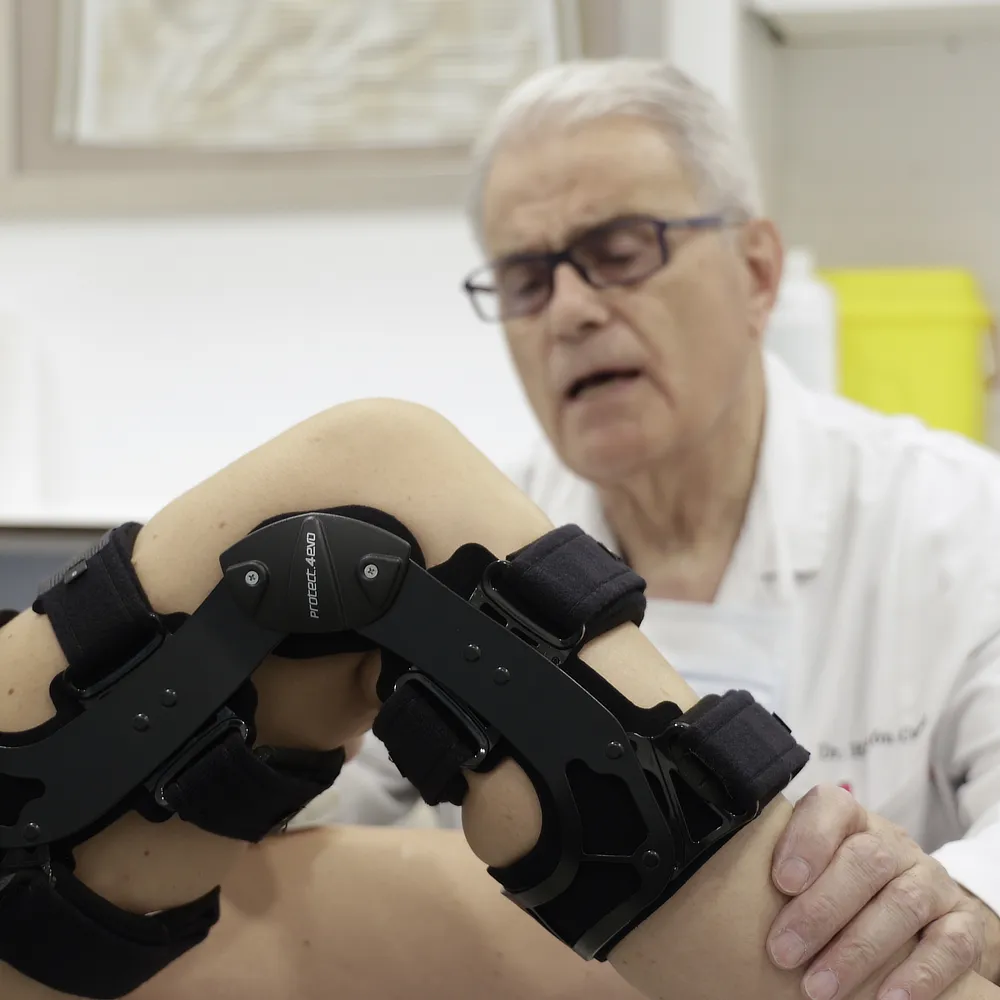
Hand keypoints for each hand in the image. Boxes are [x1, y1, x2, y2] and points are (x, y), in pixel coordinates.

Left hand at [766, 785, 999, 999]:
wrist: (920, 906)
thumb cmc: (841, 886)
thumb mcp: (812, 870)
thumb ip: (781, 876)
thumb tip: (718, 913)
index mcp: (851, 820)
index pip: (831, 808)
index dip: (806, 840)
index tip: (781, 881)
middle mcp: (894, 844)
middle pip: (864, 862)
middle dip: (820, 911)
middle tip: (782, 952)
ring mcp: (931, 881)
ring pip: (902, 904)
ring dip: (858, 949)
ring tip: (818, 988)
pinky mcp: (964, 923)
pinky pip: (950, 946)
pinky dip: (920, 975)